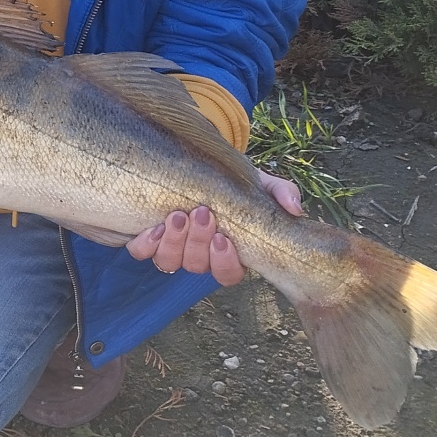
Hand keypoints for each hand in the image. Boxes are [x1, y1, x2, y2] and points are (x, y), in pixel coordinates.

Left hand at [126, 171, 304, 285]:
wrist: (193, 162)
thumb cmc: (229, 180)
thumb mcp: (257, 182)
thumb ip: (280, 192)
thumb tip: (294, 209)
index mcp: (227, 250)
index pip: (229, 274)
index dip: (225, 262)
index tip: (224, 237)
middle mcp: (198, 255)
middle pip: (197, 267)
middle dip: (198, 243)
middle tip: (200, 213)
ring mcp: (170, 248)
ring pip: (169, 263)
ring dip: (173, 243)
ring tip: (177, 214)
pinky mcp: (144, 238)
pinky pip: (141, 252)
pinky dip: (146, 243)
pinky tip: (153, 226)